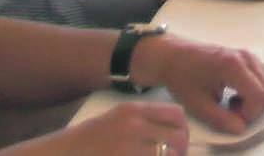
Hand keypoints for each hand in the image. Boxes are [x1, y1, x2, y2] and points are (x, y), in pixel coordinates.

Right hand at [5, 102, 187, 154]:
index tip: (176, 144)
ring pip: (170, 155)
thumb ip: (140, 125)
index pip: (177, 115)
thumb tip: (170, 136)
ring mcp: (129, 148)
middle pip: (179, 138)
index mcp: (131, 111)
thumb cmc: (82, 145)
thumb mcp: (111, 123)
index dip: (181, 132)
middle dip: (180, 152)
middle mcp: (133, 126)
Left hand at [129, 34, 263, 133]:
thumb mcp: (197, 104)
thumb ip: (221, 119)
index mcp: (233, 66)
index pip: (260, 96)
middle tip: (231, 110)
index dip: (250, 114)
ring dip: (257, 100)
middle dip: (255, 108)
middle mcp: (247, 58)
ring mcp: (250, 56)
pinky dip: (257, 91)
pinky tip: (237, 92)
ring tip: (233, 101)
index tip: (231, 117)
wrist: (174, 57)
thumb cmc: (183, 77)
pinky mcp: (250, 58)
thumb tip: (240, 128)